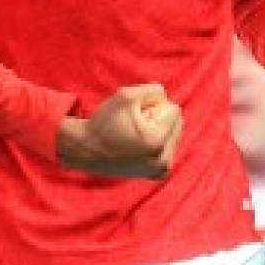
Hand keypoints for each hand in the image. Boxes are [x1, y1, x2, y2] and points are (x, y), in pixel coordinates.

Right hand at [57, 84, 182, 178]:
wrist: (87, 150)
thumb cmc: (105, 122)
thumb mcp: (127, 95)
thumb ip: (154, 90)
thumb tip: (167, 98)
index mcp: (157, 141)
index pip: (174, 109)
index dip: (154, 106)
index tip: (135, 115)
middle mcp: (163, 160)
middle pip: (177, 123)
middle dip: (159, 118)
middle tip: (134, 125)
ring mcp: (161, 170)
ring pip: (173, 135)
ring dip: (158, 130)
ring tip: (135, 135)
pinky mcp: (158, 174)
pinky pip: (168, 148)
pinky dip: (157, 143)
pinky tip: (138, 146)